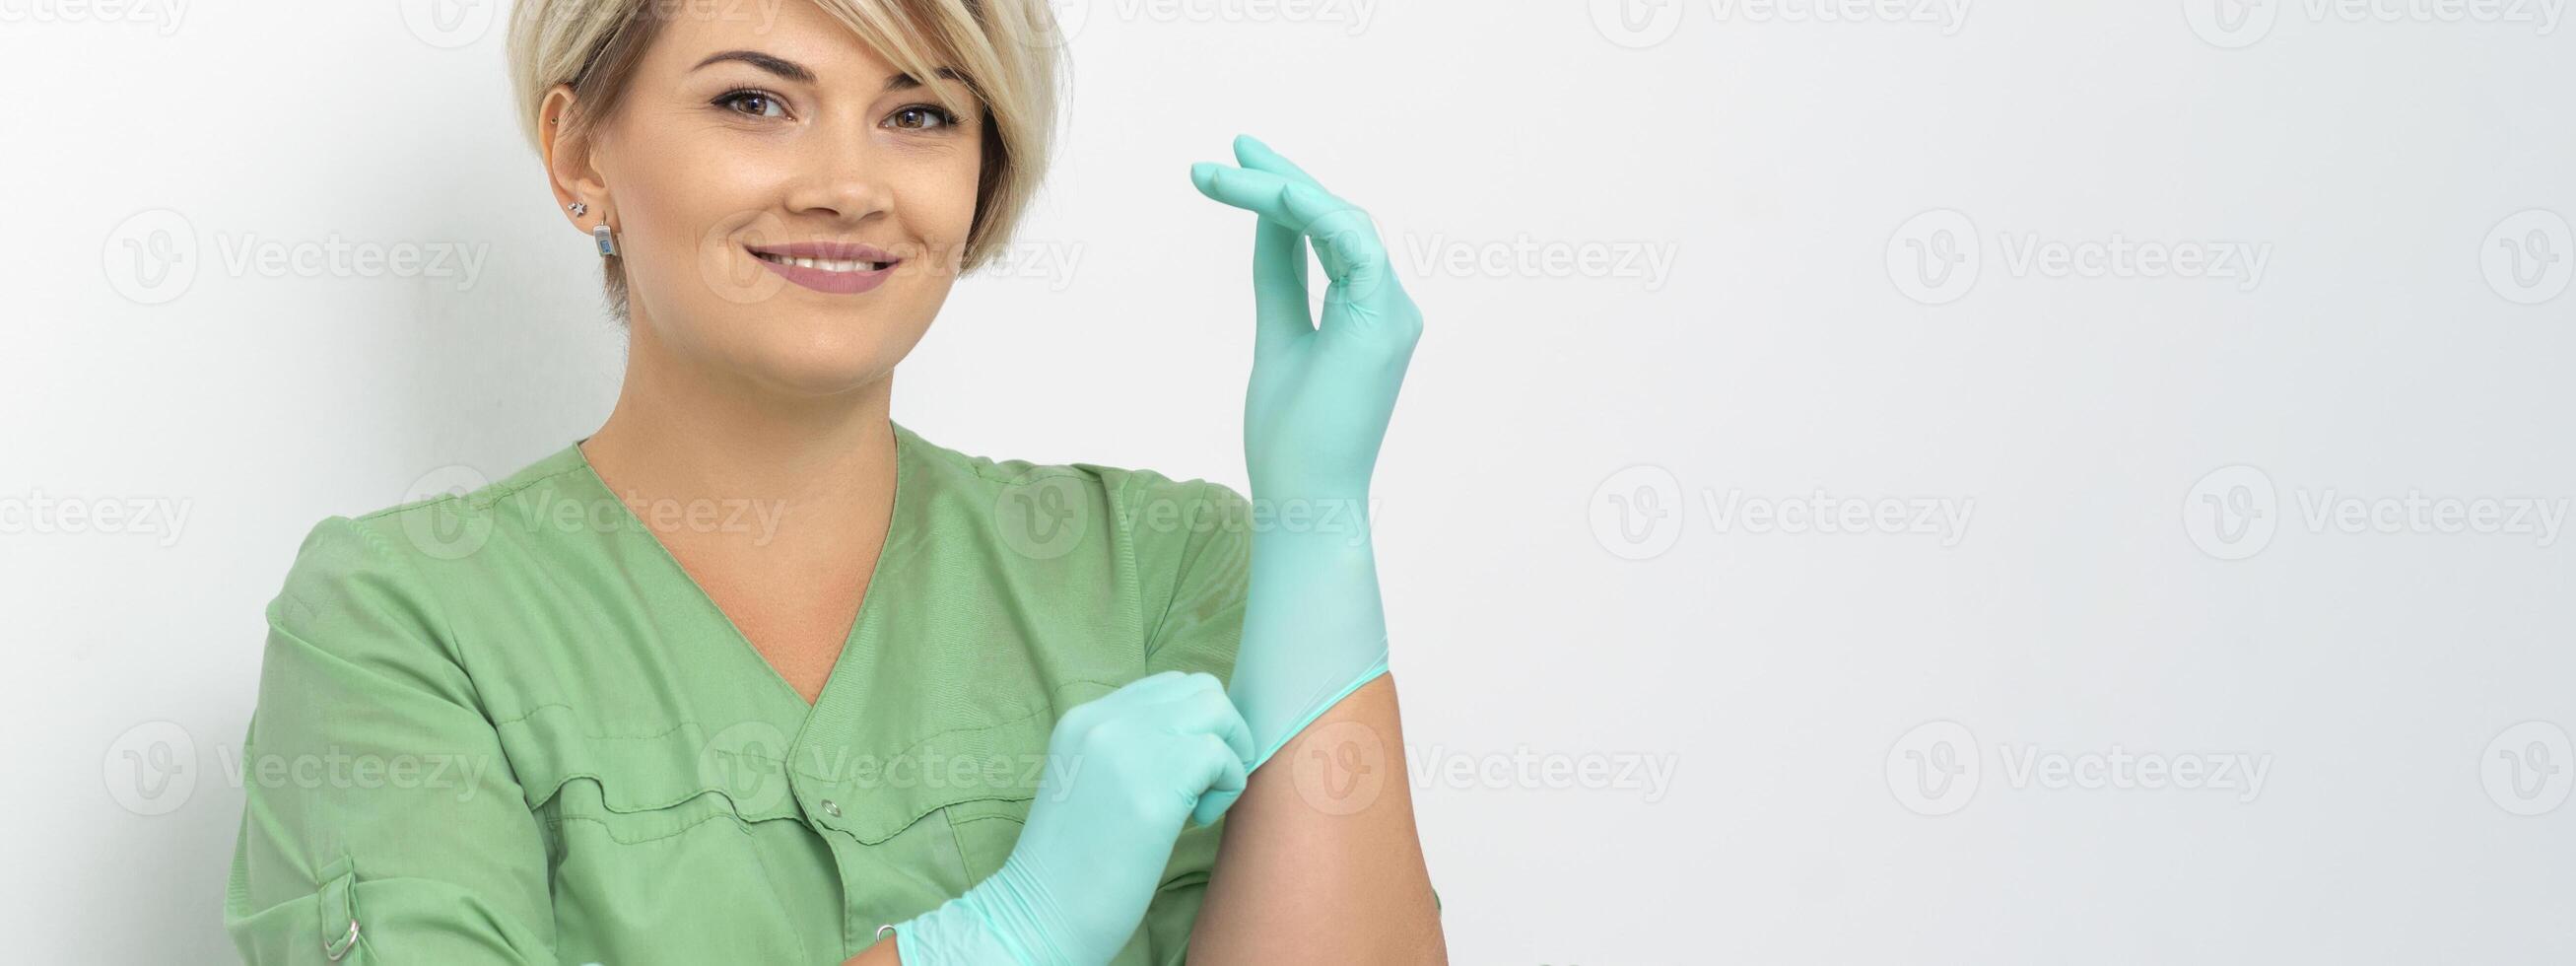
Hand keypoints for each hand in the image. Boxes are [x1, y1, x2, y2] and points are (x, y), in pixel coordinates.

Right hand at [885, 671, 1253, 965]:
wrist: (1041, 914)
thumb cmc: (1075, 862)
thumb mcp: (1090, 781)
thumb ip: (1131, 747)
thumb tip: (1201, 735)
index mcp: (1083, 718)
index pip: (1166, 686)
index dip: (1193, 724)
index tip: (1184, 772)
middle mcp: (1103, 720)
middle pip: (1200, 689)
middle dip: (1219, 733)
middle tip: (1202, 786)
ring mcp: (1128, 747)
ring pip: (1217, 711)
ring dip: (1227, 755)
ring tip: (1199, 803)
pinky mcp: (1155, 785)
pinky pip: (1222, 756)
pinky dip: (1227, 786)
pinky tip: (1197, 820)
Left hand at [1188, 134, 1418, 767]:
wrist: (1303, 498)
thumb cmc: (1290, 437)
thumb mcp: (1278, 335)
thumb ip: (1279, 277)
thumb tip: (1266, 221)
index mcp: (1368, 312)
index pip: (1330, 233)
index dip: (1287, 192)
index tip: (1236, 163)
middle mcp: (1390, 306)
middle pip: (1337, 217)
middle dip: (1283, 176)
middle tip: (1230, 146)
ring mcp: (1392, 312)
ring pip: (1341, 220)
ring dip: (1281, 190)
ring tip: (1223, 173)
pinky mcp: (1381, 321)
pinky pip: (1353, 242)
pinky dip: (1311, 212)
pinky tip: (1263, 192)